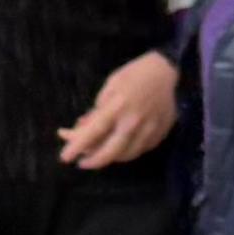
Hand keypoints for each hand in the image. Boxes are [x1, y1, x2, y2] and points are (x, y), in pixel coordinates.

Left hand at [58, 50, 177, 170]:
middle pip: (111, 152)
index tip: (65, 157)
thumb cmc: (134, 75)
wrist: (168, 72)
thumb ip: (97, 109)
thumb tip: (84, 129)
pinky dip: (126, 152)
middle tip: (82, 163)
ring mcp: (149, 130)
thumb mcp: (110, 85)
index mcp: (118, 106)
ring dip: (109, 158)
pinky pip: (139, 150)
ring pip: (125, 155)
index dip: (78, 146)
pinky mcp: (159, 134)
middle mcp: (133, 122)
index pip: (94, 131)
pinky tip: (119, 147)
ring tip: (99, 153)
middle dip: (93, 161)